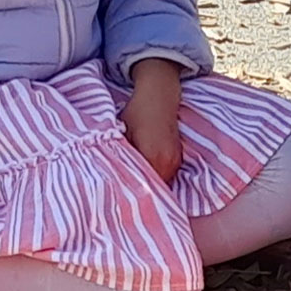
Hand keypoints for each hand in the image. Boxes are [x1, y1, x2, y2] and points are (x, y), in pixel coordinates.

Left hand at [124, 59, 185, 182]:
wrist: (159, 96)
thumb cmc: (137, 113)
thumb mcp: (122, 133)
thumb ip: (121, 156)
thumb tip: (112, 175)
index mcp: (153, 157)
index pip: (143, 187)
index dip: (130, 192)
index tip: (119, 194)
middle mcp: (168, 163)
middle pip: (154, 188)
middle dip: (141, 190)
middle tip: (124, 193)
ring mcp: (175, 161)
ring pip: (161, 182)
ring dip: (150, 183)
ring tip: (135, 183)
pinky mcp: (178, 158)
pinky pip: (167, 175)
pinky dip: (157, 175)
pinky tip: (146, 172)